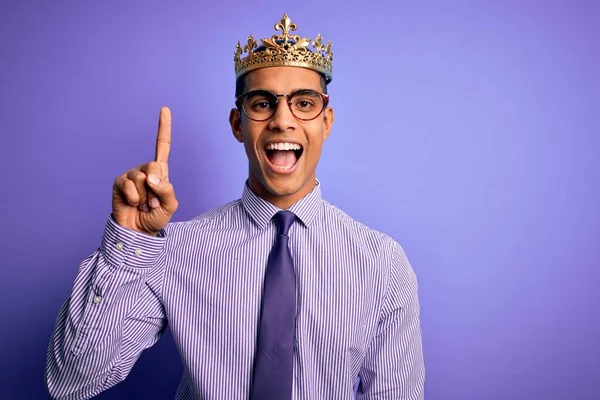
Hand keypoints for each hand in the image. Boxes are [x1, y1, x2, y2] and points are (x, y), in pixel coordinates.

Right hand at [112, 107, 178, 235]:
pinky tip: (133, 204)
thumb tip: (151, 178)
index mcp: (161, 172)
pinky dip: (134, 198)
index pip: (162, 146)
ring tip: (143, 205)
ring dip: (145, 197)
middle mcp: (145, 170)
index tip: (164, 109)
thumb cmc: (155, 218)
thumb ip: (167, 190)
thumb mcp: (170, 205)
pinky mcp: (119, 182)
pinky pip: (129, 186)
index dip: (163, 128)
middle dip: (156, 187)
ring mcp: (131, 175)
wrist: (137, 232)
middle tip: (153, 202)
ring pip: (142, 179)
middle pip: (154, 166)